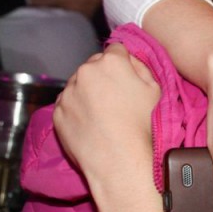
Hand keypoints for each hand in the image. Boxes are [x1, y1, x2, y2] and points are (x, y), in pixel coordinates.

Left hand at [53, 45, 160, 188]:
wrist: (120, 161)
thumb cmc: (141, 127)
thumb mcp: (155, 90)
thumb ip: (142, 67)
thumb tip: (130, 60)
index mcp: (111, 62)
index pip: (116, 50)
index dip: (123, 63)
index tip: (126, 78)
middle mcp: (85, 72)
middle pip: (94, 66)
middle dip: (103, 77)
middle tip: (115, 100)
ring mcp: (68, 92)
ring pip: (78, 85)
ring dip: (87, 93)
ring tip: (102, 116)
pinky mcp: (57, 112)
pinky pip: (67, 104)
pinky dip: (76, 110)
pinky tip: (90, 125)